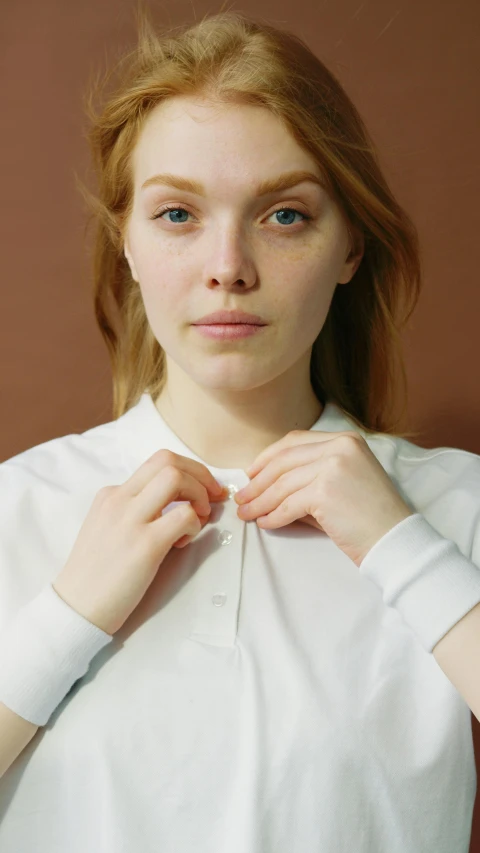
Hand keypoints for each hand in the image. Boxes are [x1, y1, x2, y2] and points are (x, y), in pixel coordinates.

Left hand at [235, 430, 413, 567]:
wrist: (394, 539)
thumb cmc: (368, 516)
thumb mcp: (340, 483)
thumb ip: (308, 476)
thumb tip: (264, 484)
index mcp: (345, 439)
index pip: (294, 441)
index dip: (268, 457)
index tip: (252, 473)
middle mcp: (339, 447)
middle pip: (284, 461)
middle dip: (258, 482)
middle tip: (242, 497)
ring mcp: (332, 467)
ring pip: (282, 484)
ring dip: (260, 501)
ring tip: (247, 514)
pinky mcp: (325, 491)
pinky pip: (288, 505)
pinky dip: (273, 516)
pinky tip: (266, 524)